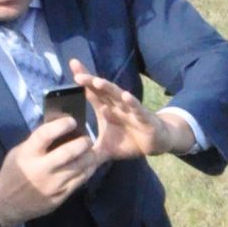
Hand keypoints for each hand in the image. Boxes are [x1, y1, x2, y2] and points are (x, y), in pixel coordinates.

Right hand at [0, 115, 96, 225]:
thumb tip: (58, 130)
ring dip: (90, 157)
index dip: (61, 125)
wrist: (7, 203)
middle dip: (83, 143)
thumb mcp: (19, 153)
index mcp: (28, 154)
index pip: (45, 135)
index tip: (72, 121)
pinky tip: (90, 165)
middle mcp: (42, 169)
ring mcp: (53, 184)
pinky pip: (80, 181)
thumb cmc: (12, 173)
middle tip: (87, 138)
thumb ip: (36, 143)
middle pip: (69, 152)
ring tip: (92, 151)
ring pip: (79, 168)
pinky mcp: (61, 196)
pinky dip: (88, 171)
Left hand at [71, 68, 192, 161]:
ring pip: (117, 96)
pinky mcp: (144, 118)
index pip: (92, 91)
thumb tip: (75, 161)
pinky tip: (126, 96)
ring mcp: (130, 110)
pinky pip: (137, 108)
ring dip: (108, 88)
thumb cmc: (129, 141)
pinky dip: (132, 103)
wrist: (154, 144)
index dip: (83, 80)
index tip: (72, 65)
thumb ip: (91, 153)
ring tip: (96, 81)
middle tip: (77, 75)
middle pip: (102, 90)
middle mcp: (116, 105)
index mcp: (106, 108)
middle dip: (90, 81)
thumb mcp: (106, 149)